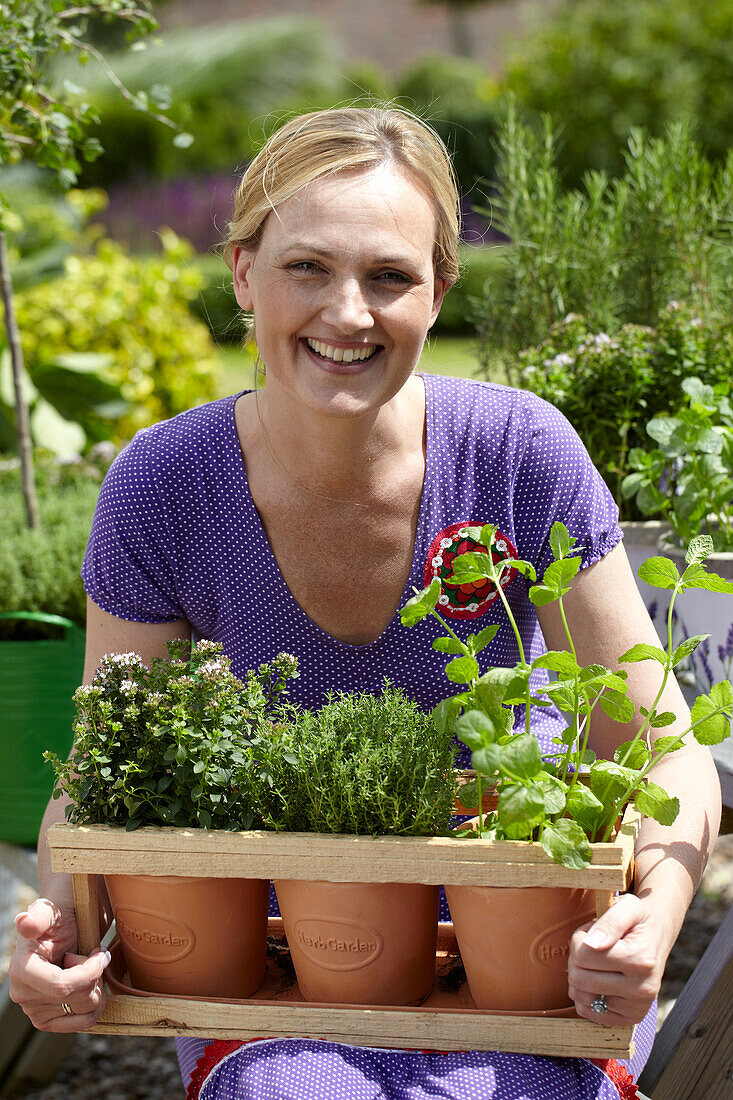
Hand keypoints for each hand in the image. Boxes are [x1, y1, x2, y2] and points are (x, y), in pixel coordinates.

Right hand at [8, 897, 109, 1031]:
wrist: (60, 929)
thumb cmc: (57, 918)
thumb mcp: (49, 911)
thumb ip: (38, 918)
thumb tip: (24, 921)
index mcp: (22, 970)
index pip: (61, 986)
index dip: (89, 972)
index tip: (102, 952)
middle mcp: (23, 995)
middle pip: (78, 999)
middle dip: (94, 975)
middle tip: (90, 955)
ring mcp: (34, 1012)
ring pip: (86, 1011)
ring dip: (95, 987)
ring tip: (86, 968)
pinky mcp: (48, 1021)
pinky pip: (83, 1022)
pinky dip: (95, 1002)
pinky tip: (89, 983)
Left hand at [568, 893, 668, 1025]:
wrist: (658, 937)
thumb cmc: (639, 920)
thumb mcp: (628, 907)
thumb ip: (610, 922)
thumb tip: (591, 944)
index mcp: (641, 960)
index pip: (583, 955)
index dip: (580, 938)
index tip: (592, 932)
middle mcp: (642, 989)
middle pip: (579, 978)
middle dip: (577, 957)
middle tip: (593, 947)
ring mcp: (637, 1007)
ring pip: (580, 996)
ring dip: (580, 976)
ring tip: (596, 962)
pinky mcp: (630, 1018)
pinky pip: (588, 1011)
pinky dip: (585, 994)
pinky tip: (599, 979)